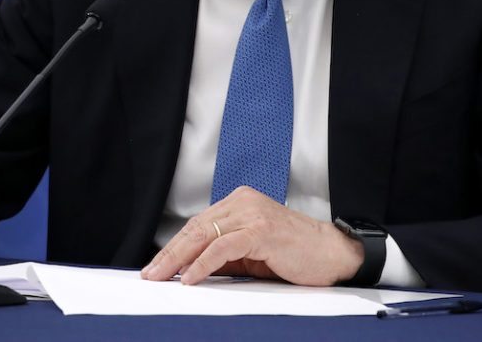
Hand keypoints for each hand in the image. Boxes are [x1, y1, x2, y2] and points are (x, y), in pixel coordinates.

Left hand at [140, 186, 363, 285]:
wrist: (332, 253)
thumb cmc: (295, 254)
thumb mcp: (251, 254)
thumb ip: (223, 256)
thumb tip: (189, 271)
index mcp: (239, 203)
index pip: (198, 224)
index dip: (174, 246)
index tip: (156, 266)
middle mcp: (243, 202)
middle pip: (195, 228)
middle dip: (169, 253)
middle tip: (149, 274)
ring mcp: (252, 214)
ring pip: (204, 235)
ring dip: (178, 259)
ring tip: (161, 277)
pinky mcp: (261, 230)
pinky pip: (223, 247)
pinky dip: (203, 264)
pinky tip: (190, 277)